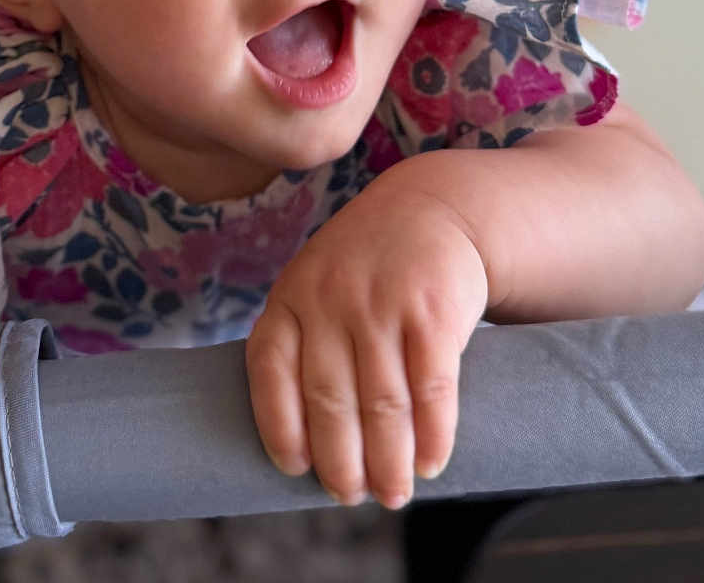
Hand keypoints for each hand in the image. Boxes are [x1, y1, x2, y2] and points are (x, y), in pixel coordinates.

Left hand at [245, 169, 488, 509]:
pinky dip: (432, 435)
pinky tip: (430, 462)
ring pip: (382, 404)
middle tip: (352, 496)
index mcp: (291, 294)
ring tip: (393, 495)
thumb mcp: (316, 282)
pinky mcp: (434, 311)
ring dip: (388, 462)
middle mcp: (331, 298)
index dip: (279, 426)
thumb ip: (305, 341)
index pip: (269, 369)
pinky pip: (432, 388)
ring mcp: (382, 303)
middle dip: (341, 462)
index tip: (295, 468)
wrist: (434, 208)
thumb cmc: (364, 266)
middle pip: (330, 400)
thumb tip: (302, 440)